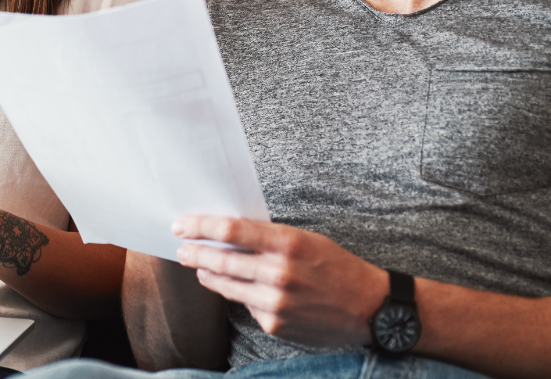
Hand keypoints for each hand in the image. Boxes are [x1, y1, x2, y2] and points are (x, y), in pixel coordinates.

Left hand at [173, 215, 387, 348]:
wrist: (369, 308)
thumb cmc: (336, 266)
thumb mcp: (306, 240)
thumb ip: (268, 238)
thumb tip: (226, 233)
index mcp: (289, 243)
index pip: (231, 230)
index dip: (201, 226)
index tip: (181, 224)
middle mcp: (279, 273)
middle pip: (221, 260)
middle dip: (195, 253)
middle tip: (181, 248)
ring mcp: (275, 302)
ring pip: (227, 286)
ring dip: (208, 275)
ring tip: (200, 268)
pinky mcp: (275, 324)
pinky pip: (247, 306)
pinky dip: (240, 296)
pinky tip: (242, 289)